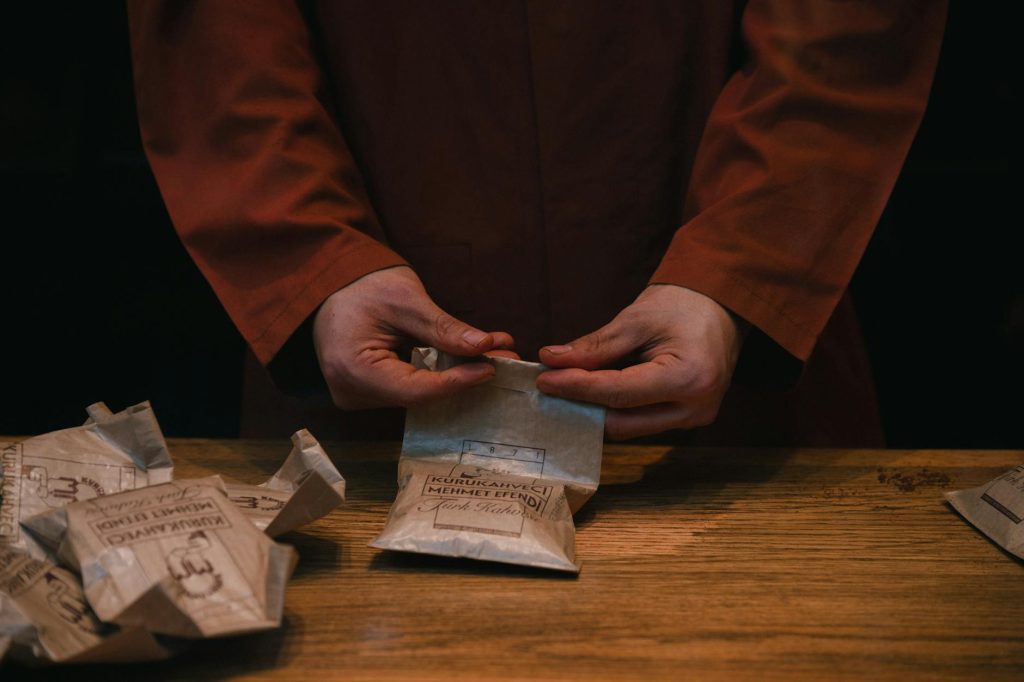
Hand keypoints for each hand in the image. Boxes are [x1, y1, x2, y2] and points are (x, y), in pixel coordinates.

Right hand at [313, 266, 514, 408]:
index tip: (490, 366)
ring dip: (455, 375)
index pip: (413, 390)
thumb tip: (484, 345)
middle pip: (418, 396)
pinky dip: (438, 374)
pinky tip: (466, 360)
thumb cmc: (363, 285)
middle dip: (463, 376)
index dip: (455, 382)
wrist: (332, 283)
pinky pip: (408, 389)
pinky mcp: (368, 392)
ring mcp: (358, 396)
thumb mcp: (405, 300)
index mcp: (352, 370)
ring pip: (417, 395)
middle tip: (503, 356)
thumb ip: (442, 328)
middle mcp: (352, 393)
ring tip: (492, 354)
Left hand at [537, 285, 746, 439]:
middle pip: (623, 421)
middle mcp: (696, 408)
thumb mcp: (635, 320)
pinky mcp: (688, 418)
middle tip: (551, 384)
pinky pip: (643, 422)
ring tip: (568, 386)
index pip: (618, 393)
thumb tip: (552, 361)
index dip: (577, 387)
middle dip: (583, 405)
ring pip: (630, 427)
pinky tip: (595, 391)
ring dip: (597, 410)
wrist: (721, 306)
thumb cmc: (682, 305)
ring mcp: (695, 418)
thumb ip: (596, 347)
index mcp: (688, 378)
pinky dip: (616, 409)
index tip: (544, 378)